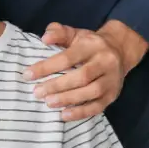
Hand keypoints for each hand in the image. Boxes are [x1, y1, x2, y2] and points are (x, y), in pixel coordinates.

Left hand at [24, 20, 147, 121]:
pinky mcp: (113, 95)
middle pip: (80, 76)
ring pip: (90, 92)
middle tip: (37, 92)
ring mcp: (111, 80)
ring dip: (68, 99)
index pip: (68, 57)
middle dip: (57, 85)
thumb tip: (45, 38)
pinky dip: (80, 113)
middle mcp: (104, 62)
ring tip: (48, 102)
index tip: (28, 75)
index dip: (47, 67)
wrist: (120, 50)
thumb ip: (58, 32)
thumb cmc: (89, 42)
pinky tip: (64, 115)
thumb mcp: (75, 33)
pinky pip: (97, 107)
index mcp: (92, 45)